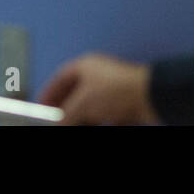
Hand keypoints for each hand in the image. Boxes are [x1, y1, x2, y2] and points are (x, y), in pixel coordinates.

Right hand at [37, 53, 159, 124]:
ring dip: (80, 117)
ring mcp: (111, 89)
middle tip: (56, 121)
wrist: (150, 97)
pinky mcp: (123, 103)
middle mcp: (97, 75)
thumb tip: (58, 124)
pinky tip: (90, 127)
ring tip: (71, 126)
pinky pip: (104, 114)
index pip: (60, 78)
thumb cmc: (116, 91)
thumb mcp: (82, 104)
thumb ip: (67, 115)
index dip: (50, 93)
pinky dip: (95, 121)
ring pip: (89, 105)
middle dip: (64, 109)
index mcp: (84, 66)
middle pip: (74, 93)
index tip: (42, 107)